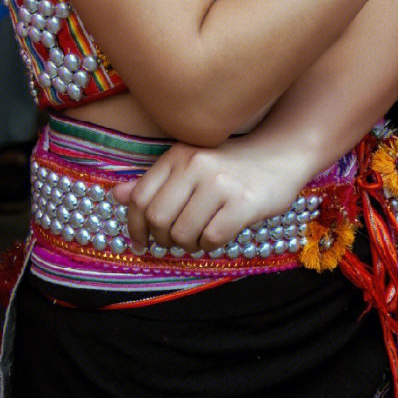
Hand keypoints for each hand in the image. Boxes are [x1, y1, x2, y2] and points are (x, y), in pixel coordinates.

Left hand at [109, 134, 311, 253]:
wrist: (282, 153)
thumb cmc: (231, 163)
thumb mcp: (191, 163)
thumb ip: (155, 180)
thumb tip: (116, 195)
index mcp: (178, 154)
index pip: (140, 197)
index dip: (135, 226)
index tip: (141, 242)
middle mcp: (195, 165)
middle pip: (158, 219)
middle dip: (163, 239)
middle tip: (176, 240)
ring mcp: (219, 183)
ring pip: (183, 234)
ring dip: (189, 244)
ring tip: (201, 234)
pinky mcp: (243, 203)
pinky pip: (211, 239)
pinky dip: (210, 244)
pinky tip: (219, 232)